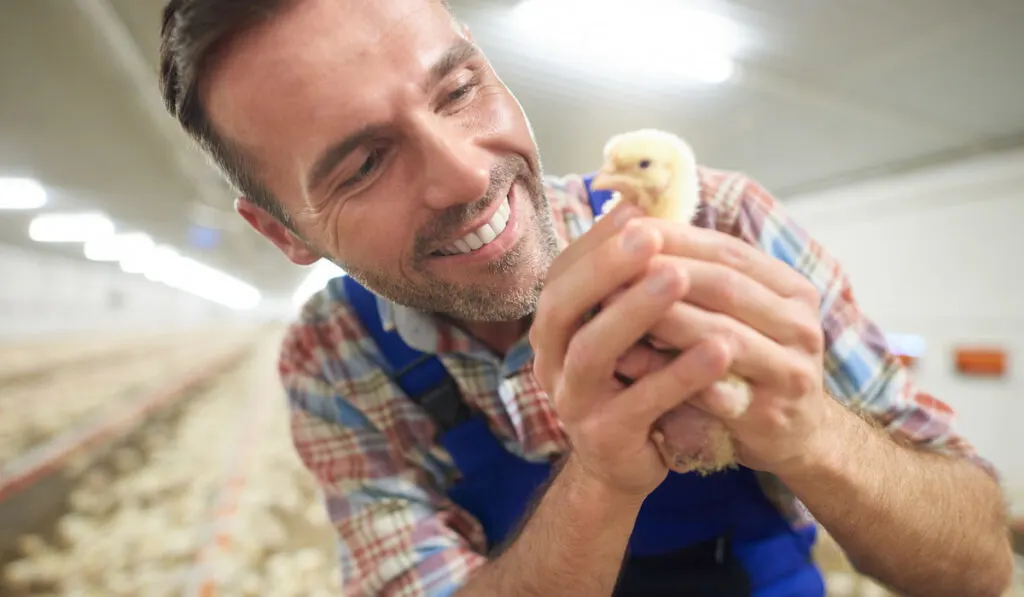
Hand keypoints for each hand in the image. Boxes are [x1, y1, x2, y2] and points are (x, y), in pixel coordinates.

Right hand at [531, 204, 733, 498]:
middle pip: (563, 307)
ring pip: (592, 353)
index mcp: (553, 330)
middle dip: (604, 268)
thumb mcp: (621, 331)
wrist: (622, 464)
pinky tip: (717, 349)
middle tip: (648, 235)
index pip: (560, 275)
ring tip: (676, 277)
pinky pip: (641, 402)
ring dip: (634, 312)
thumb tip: (639, 207)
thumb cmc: (627, 383)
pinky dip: (678, 374)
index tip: (635, 212)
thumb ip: (624, 283)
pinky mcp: (605, 438)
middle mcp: (550, 362)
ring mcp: (573, 403)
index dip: (593, 242)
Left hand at [629, 218, 831, 475]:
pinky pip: (717, 391)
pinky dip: (671, 375)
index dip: (676, 238)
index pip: (728, 251)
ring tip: (613, 309)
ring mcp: (791, 371)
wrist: (794, 435)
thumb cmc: (747, 364)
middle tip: (612, 267)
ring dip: (664, 318)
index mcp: (791, 289)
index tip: (626, 230)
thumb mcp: (734, 315)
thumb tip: (631, 238)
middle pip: (725, 286)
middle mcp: (799, 325)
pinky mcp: (771, 415)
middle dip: (663, 273)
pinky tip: (629, 364)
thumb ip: (696, 281)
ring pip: (722, 334)